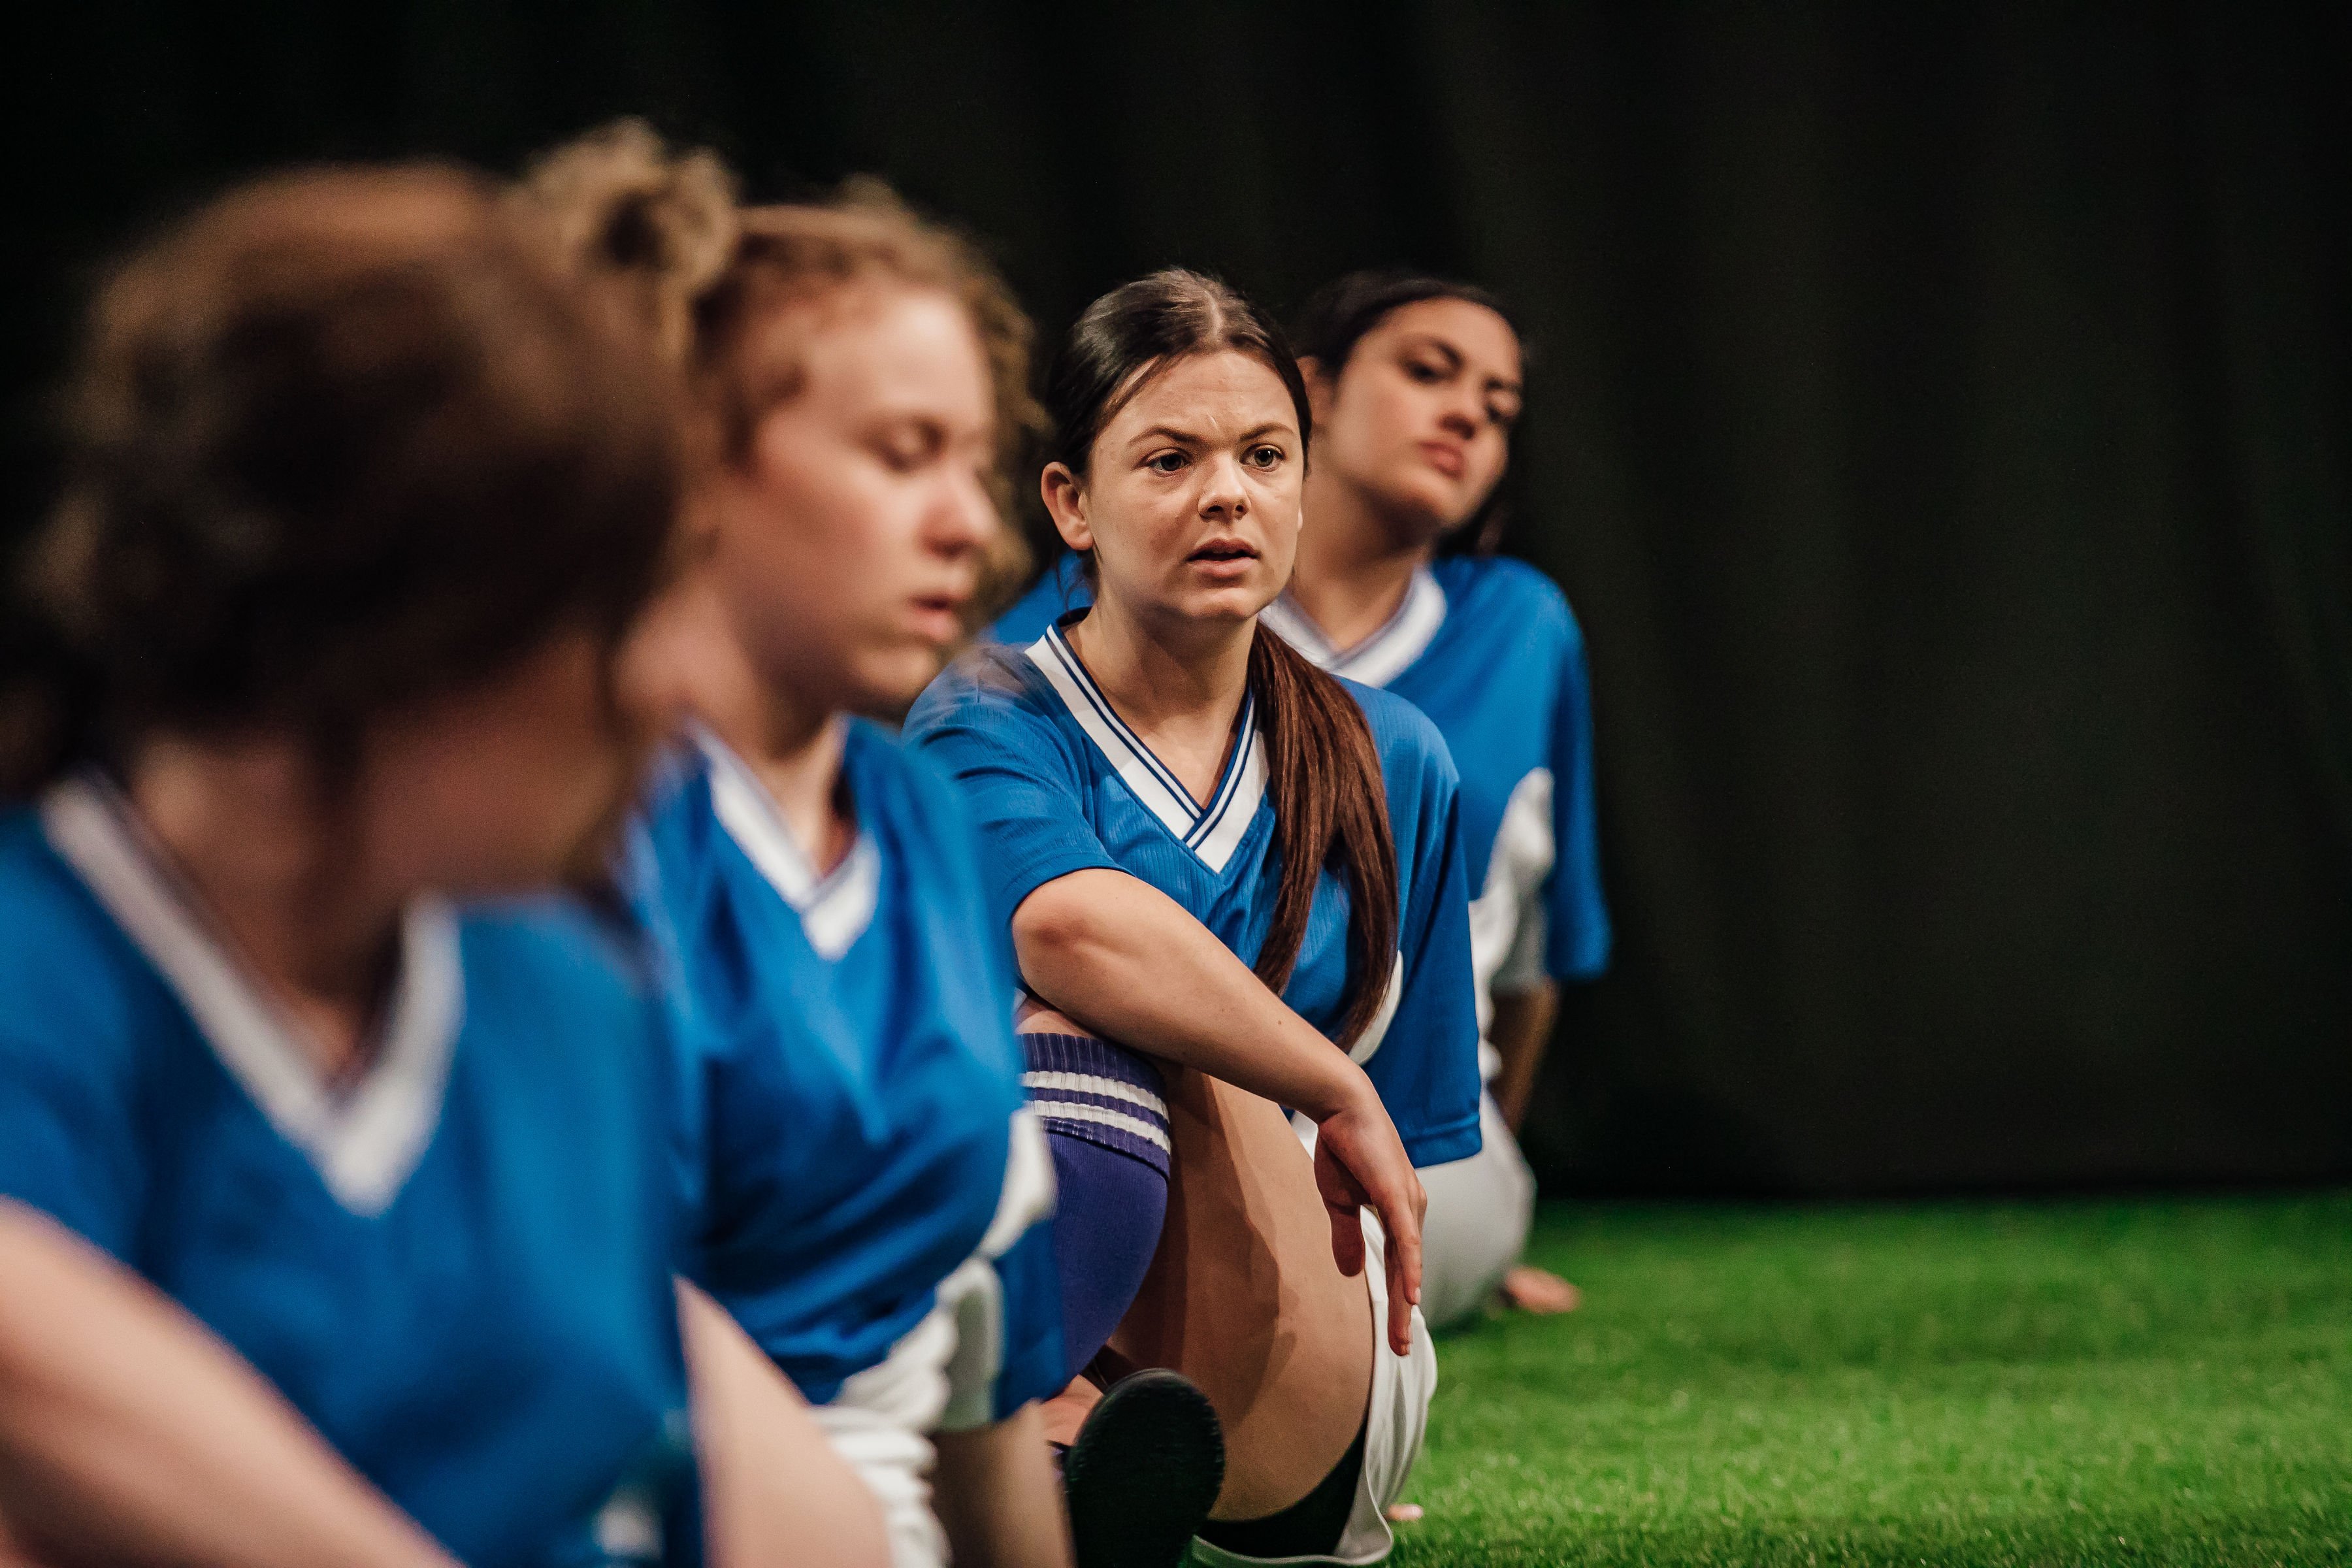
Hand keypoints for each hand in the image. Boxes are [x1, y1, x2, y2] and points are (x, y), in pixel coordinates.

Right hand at [1309, 1089, 1425, 1355]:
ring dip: (1404, 1301)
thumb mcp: (1340, 1202)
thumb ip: (1347, 1237)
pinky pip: (1405, 1240)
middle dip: (1402, 1313)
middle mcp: (1411, 1211)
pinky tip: (1410, 1295)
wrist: (1342, 1106)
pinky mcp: (1397, 1194)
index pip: (1399, 1267)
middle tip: (1401, 1351)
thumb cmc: (1343, 1149)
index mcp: (1400, 1213)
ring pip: (1407, 1263)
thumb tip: (1349, 1273)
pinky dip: (1409, 1268)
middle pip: (1407, 1272)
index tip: (1394, 1336)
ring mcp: (1408, 1203)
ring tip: (1401, 1337)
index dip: (1396, 1301)